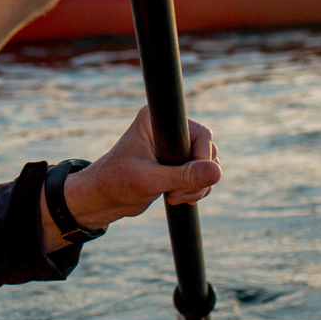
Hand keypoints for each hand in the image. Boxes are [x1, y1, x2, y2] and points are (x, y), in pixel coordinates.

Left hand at [46, 107, 220, 248]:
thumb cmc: (117, 183)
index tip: (190, 179)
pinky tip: (178, 198)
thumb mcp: (151, 180)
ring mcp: (174, 146)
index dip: (202, 157)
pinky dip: (196, 189)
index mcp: (156, 120)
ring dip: (197, 187)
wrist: (103, 199)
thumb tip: (217, 172)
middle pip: (207, 151)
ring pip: (207, 166)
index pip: (200, 134)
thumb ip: (184, 176)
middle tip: (176, 194)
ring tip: (173, 197)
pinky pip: (202, 175)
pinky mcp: (176, 163)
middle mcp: (168, 129)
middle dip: (197, 177)